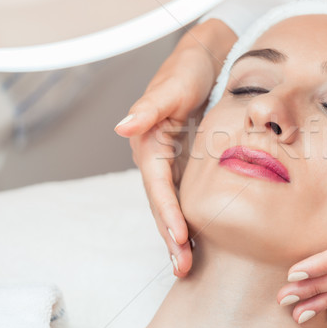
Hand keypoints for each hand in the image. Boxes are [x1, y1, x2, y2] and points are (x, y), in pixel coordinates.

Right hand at [115, 19, 236, 276]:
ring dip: (176, 234)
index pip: (158, 186)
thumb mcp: (173, 86)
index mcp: (149, 142)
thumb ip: (150, 107)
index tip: (180, 239)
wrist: (203, 59)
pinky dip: (186, 218)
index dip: (168, 214)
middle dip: (170, 236)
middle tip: (182, 267)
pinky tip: (194, 237)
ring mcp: (168, 162)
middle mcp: (154, 157)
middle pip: (160, 203)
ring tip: (185, 264)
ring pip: (169, 205)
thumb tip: (123, 127)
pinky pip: (182, 196)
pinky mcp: (182, 162)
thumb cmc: (187, 70)